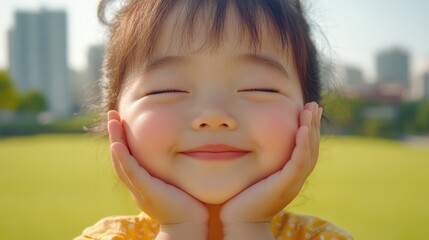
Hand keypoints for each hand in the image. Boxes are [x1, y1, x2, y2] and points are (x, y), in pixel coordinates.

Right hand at [107, 110, 207, 238]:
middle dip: (116, 134)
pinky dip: (123, 158)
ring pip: (122, 161)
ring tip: (113, 120)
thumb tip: (183, 151)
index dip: (123, 138)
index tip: (123, 120)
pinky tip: (117, 145)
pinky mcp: (148, 191)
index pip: (129, 157)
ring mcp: (140, 188)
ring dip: (116, 139)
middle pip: (120, 156)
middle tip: (112, 114)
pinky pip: (131, 172)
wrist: (189, 226)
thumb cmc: (188, 205)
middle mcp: (137, 185)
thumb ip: (171, 169)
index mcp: (143, 182)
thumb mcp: (175, 182)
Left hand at [220, 102, 321, 239]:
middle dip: (313, 125)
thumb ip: (262, 160)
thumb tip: (253, 140)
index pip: (306, 148)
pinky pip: (298, 162)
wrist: (240, 220)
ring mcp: (292, 182)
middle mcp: (296, 178)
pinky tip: (302, 129)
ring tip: (310, 111)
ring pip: (308, 152)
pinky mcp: (285, 185)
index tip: (309, 110)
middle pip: (312, 148)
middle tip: (314, 105)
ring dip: (310, 130)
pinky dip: (302, 145)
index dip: (309, 129)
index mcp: (291, 175)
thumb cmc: (243, 197)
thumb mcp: (256, 173)